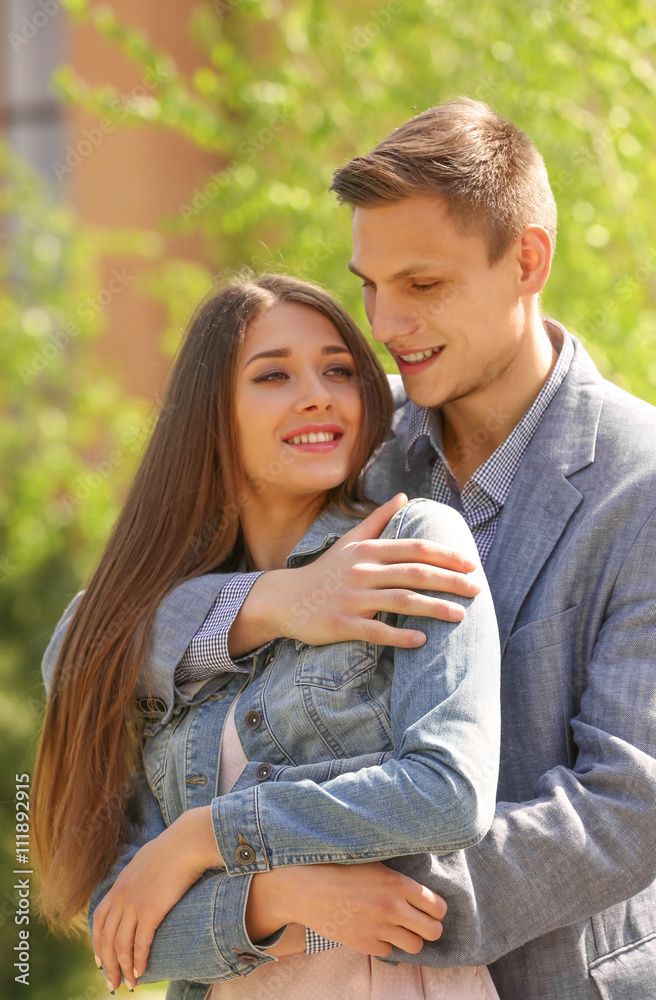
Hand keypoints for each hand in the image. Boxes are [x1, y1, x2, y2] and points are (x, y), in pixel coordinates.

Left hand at [93, 806, 221, 991]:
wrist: (187, 841)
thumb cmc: (174, 847)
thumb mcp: (147, 859)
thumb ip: (139, 874)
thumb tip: (142, 880)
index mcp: (119, 884)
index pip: (99, 919)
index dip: (97, 943)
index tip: (100, 960)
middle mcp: (121, 896)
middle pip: (106, 938)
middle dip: (107, 964)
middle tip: (112, 983)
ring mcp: (134, 903)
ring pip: (120, 945)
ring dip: (122, 969)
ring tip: (128, 984)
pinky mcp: (150, 911)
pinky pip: (140, 943)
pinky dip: (138, 961)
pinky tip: (141, 971)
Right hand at [229, 493, 480, 655]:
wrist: (285, 599)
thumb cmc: (325, 571)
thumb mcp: (349, 541)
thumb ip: (377, 519)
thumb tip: (403, 496)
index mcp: (367, 550)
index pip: (415, 549)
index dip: (446, 556)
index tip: (471, 564)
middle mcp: (361, 571)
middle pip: (414, 574)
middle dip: (450, 581)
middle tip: (477, 590)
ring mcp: (351, 598)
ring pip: (400, 602)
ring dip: (434, 608)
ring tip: (461, 616)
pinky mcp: (341, 624)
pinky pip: (375, 631)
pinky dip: (399, 635)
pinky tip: (421, 641)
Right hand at [246, 861, 446, 957]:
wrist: (307, 887)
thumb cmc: (339, 868)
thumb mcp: (374, 862)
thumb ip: (398, 877)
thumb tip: (419, 885)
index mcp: (398, 884)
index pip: (438, 907)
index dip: (436, 909)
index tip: (429, 907)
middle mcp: (394, 909)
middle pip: (433, 932)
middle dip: (429, 927)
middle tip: (419, 921)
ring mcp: (380, 929)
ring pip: (415, 947)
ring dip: (409, 937)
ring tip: (398, 927)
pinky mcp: (365, 945)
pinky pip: (388, 951)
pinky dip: (384, 942)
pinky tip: (374, 929)